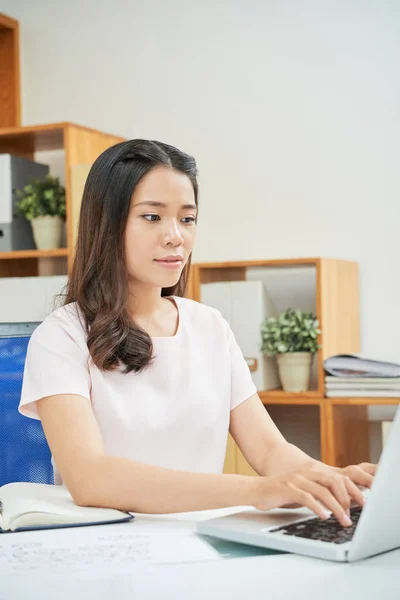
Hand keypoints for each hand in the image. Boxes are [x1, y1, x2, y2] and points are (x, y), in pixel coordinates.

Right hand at [253, 461, 375, 526]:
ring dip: (336, 508)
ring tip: (343, 520)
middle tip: (354, 514)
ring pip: (323, 491)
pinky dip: (318, 507)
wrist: (256, 489)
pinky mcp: (288, 488)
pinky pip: (307, 497)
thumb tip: (340, 506)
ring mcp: (297, 479)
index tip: (363, 504)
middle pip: (335, 481)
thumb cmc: (281, 492)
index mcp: (313, 471)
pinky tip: (324, 516)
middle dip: (348, 498)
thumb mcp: (303, 489)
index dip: (352, 490)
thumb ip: (319, 493)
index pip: (338, 477)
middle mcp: (307, 472)